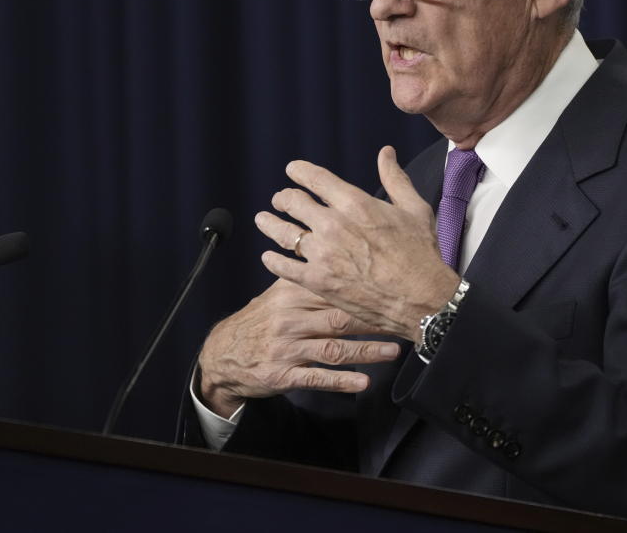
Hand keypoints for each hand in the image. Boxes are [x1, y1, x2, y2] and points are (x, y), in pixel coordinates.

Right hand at [197, 279, 398, 416]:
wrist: (222, 354)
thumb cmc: (262, 319)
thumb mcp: (279, 291)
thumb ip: (308, 274)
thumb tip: (341, 244)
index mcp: (291, 293)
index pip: (333, 286)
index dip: (366, 289)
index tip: (395, 288)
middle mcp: (289, 319)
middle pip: (338, 317)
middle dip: (374, 320)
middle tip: (404, 320)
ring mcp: (286, 348)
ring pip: (332, 349)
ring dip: (366, 351)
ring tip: (394, 351)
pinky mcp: (282, 375)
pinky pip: (316, 378)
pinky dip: (341, 381)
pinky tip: (363, 383)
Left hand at [255, 146, 459, 343]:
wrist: (421, 298)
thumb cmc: (421, 254)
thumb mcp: (414, 209)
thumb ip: (395, 179)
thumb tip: (386, 153)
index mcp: (355, 203)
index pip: (315, 178)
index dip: (299, 171)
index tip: (293, 170)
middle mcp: (333, 225)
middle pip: (293, 202)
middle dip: (284, 198)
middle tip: (281, 200)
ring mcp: (322, 254)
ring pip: (282, 232)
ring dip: (269, 223)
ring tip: (264, 220)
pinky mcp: (317, 281)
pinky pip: (283, 267)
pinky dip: (273, 260)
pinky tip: (269, 257)